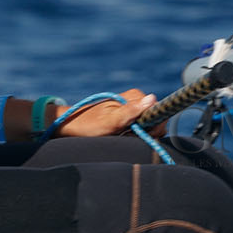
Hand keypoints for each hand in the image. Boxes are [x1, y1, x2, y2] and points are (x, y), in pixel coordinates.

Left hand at [53, 88, 170, 138]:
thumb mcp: (110, 121)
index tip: (141, 135)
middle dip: (146, 132)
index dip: (154, 127)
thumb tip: (152, 99)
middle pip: (156, 121)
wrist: (72, 126)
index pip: (159, 113)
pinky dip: (134, 135)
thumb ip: (131, 111)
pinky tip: (121, 136)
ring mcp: (132, 108)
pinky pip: (141, 128)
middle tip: (127, 136)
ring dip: (139, 135)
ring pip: (149, 126)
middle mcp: (136, 100)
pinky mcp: (128, 116)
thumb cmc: (89, 125)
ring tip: (122, 136)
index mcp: (136, 96)